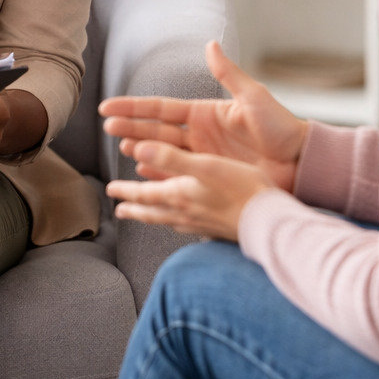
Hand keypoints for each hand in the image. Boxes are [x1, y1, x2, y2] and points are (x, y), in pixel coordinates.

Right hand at [99, 41, 307, 191]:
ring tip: (122, 148)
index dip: (134, 107)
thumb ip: (227, 74)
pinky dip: (159, 174)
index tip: (109, 107)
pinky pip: (178, 174)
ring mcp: (202, 157)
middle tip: (106, 128)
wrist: (299, 162)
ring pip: (163, 153)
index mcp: (205, 113)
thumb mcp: (253, 97)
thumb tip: (209, 44)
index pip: (161, 109)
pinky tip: (142, 173)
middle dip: (130, 127)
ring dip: (142, 150)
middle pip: (156, 130)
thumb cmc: (280, 127)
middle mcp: (199, 135)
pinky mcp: (209, 176)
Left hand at [106, 141, 275, 239]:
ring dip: (153, 217)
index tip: (110, 190)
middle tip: (119, 210)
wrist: (269, 221)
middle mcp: (187, 212)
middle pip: (153, 212)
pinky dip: (178, 223)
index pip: (145, 194)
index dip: (126, 191)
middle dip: (134, 208)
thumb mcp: (204, 166)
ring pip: (169, 220)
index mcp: (180, 195)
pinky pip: (188, 226)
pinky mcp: (216, 230)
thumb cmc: (241, 189)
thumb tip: (139, 148)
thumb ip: (170, 158)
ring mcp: (201, 224)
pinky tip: (184, 224)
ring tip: (145, 217)